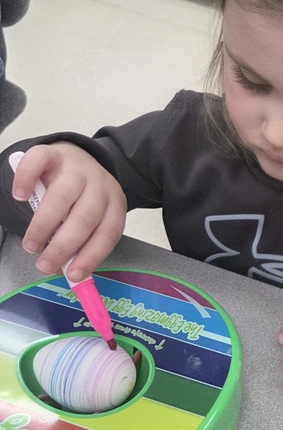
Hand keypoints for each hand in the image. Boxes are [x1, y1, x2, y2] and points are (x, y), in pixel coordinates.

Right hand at [12, 143, 126, 281]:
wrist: (73, 159)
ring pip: (62, 196)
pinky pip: (38, 162)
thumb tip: (69, 273)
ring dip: (43, 225)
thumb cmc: (79, 199)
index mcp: (114, 203)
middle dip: (64, 246)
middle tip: (44, 264)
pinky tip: (20, 196)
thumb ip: (81, 243)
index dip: (91, 256)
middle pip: (85, 217)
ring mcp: (76, 167)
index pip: (108, 233)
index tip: (73, 275)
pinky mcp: (53, 153)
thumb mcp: (88, 220)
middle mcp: (99, 184)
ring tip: (31, 245)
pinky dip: (26, 179)